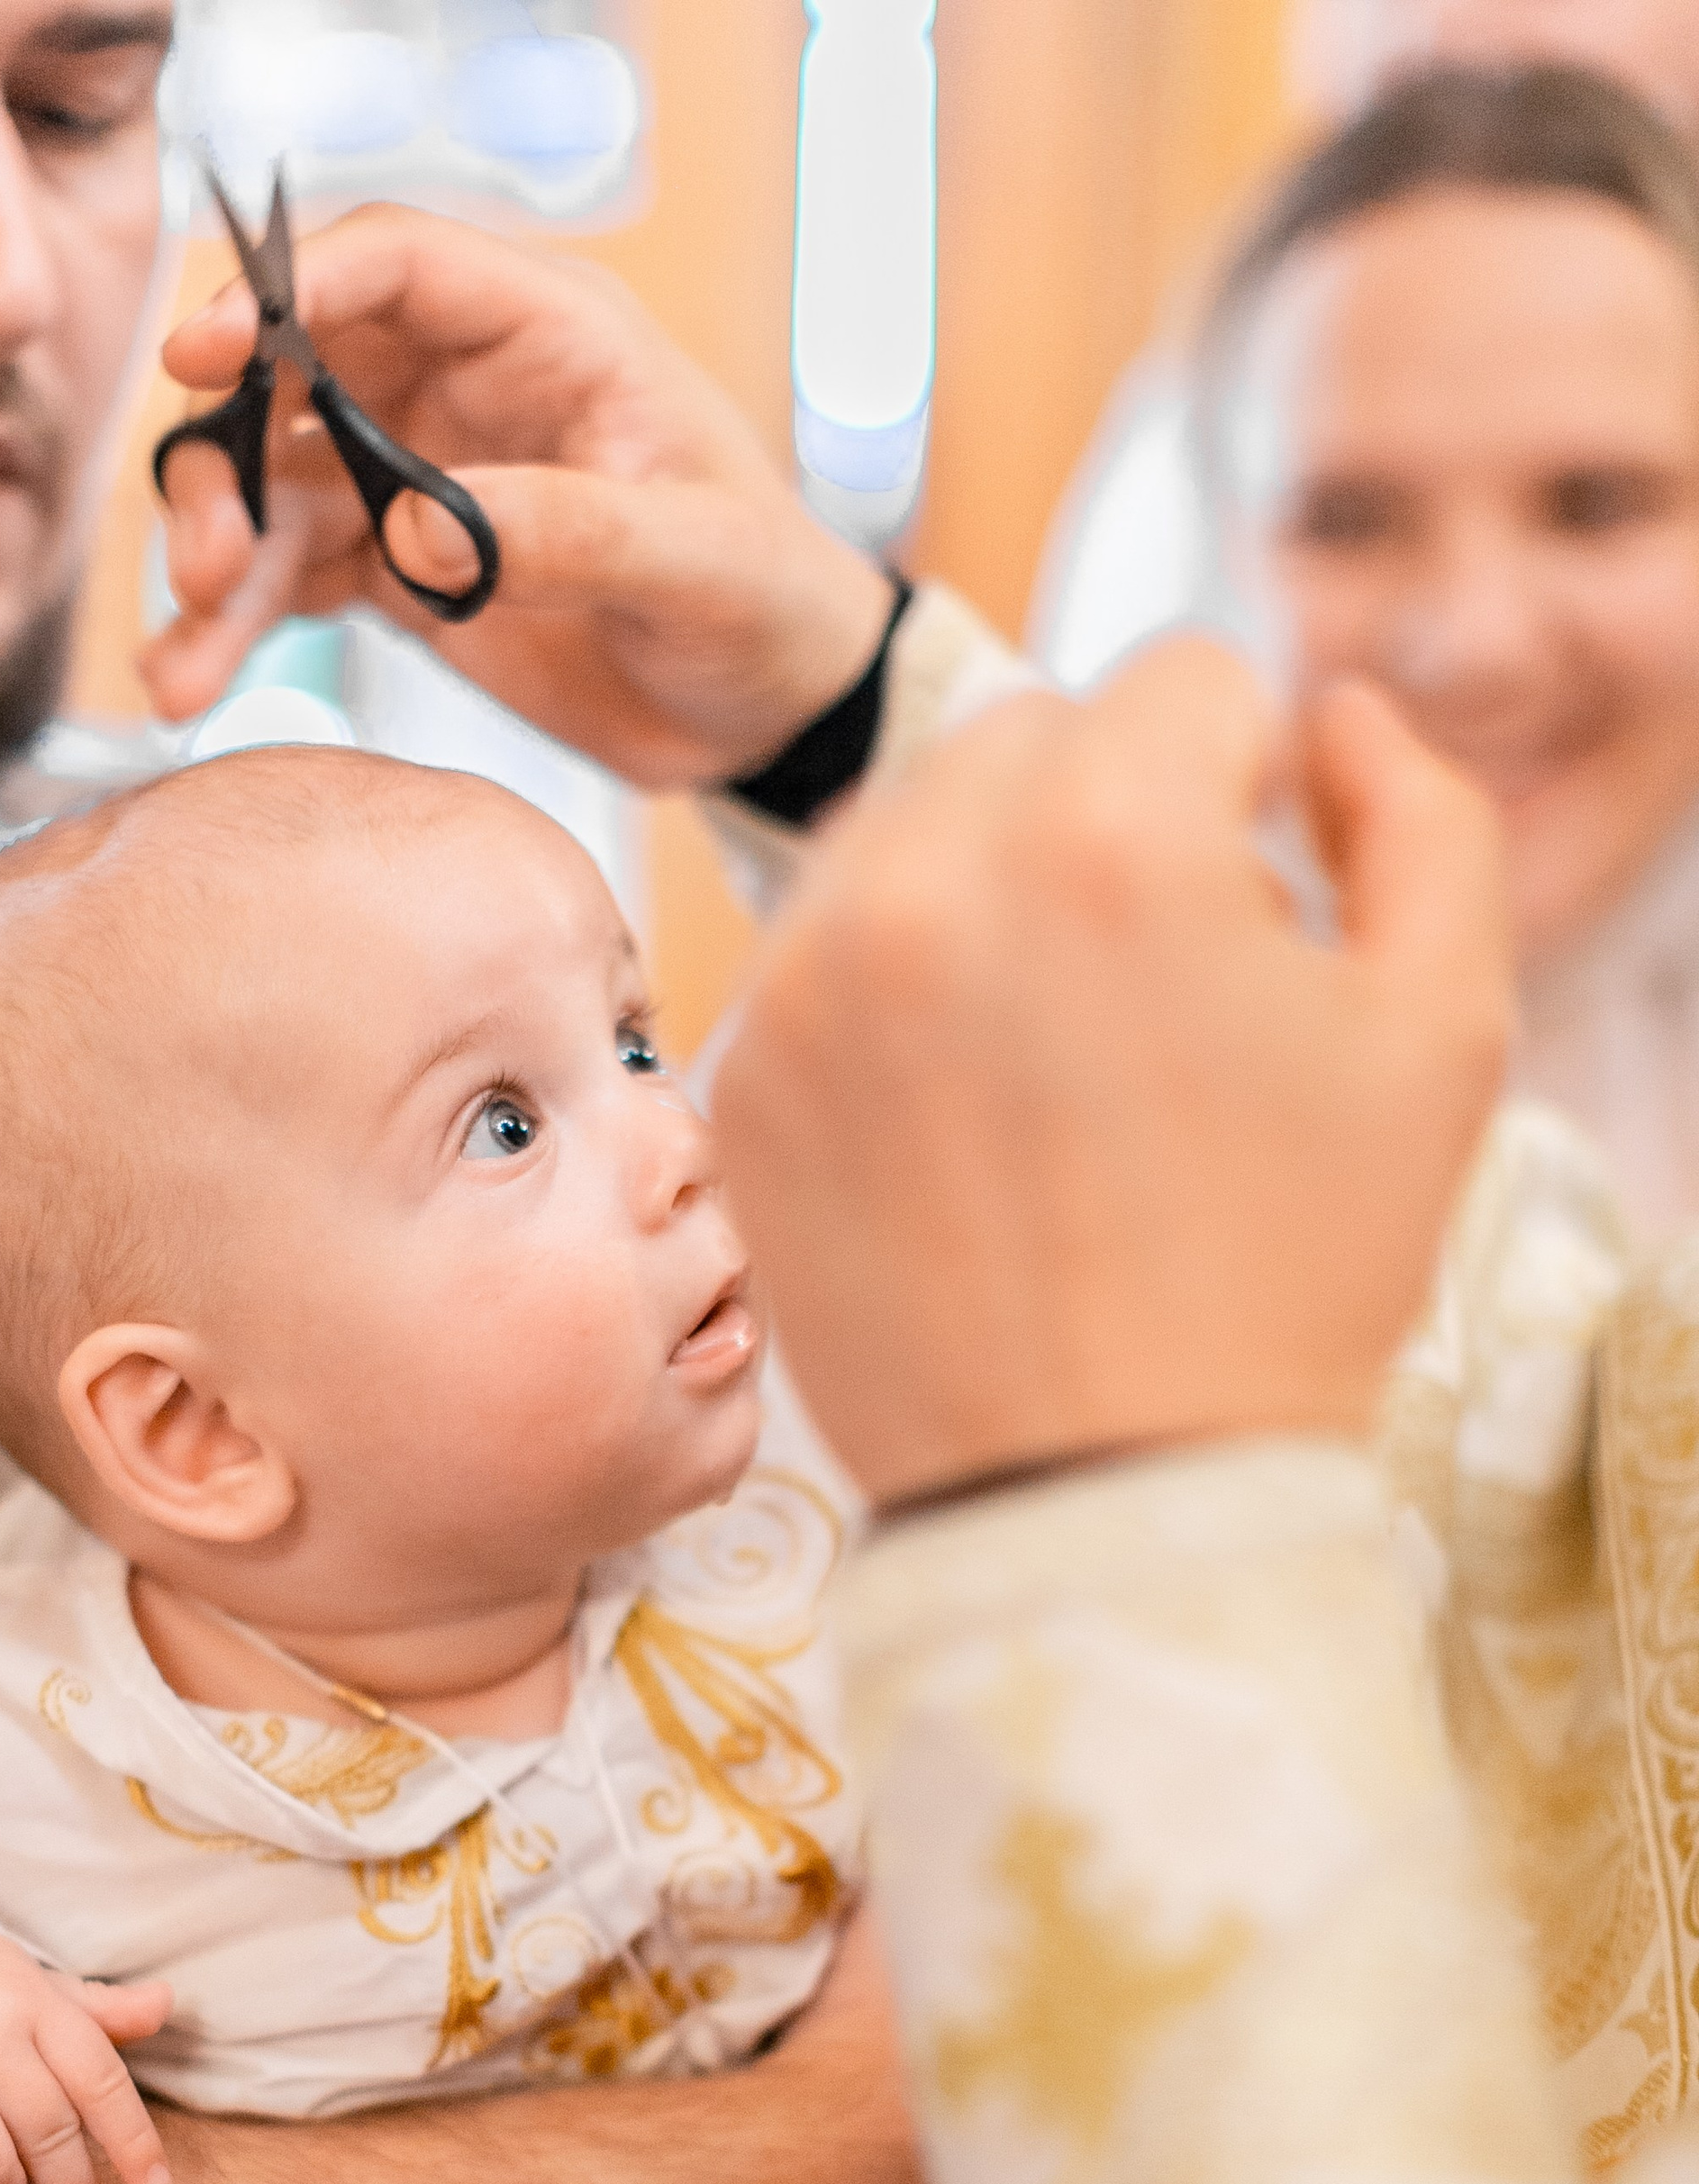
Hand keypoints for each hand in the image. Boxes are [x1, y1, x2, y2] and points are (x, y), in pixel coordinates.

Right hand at [144, 204, 892, 789]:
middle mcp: (462, 389)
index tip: (206, 350)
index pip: (394, 267)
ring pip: (274, 486)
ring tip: (186, 653)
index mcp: (544, 334)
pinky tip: (190, 679)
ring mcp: (420, 481)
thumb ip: (570, 531)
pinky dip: (236, 626)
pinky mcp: (402, 573)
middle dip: (224, 457)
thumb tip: (418, 528)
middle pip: (296, 379)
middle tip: (205, 553)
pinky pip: (293, 579)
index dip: (289, 295)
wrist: (772, 711)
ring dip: (216, 557)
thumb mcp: (695, 559)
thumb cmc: (764, 600)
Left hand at [711, 649, 1514, 1500]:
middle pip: (1035, 740)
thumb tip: (1332, 718)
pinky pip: (830, 961)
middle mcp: (924, 881)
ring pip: (911, 836)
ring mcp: (806, 987)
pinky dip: (896, 1006)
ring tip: (1055, 1064)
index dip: (1252, 792)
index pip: (1190, 684)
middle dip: (1111, 829)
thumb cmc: (1289, 1276)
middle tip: (1159, 1001)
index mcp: (1106, 837)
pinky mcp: (742, 1085)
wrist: (1112, 1499)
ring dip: (989, 900)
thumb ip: (1419, 814)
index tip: (1255, 914)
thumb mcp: (1442, 1030)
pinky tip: (967, 1131)